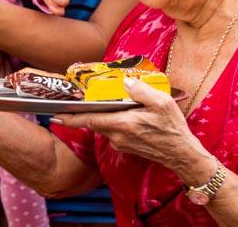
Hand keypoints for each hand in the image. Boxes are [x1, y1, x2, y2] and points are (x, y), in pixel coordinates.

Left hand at [52, 78, 210, 179]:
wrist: (183, 156)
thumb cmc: (174, 130)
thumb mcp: (162, 103)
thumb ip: (141, 91)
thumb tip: (125, 81)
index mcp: (122, 124)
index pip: (89, 120)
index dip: (70, 117)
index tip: (54, 114)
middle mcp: (117, 136)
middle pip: (93, 122)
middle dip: (82, 112)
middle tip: (74, 99)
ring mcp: (120, 142)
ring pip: (103, 125)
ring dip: (99, 115)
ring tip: (102, 101)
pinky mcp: (126, 145)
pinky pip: (112, 130)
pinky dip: (111, 120)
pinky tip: (121, 112)